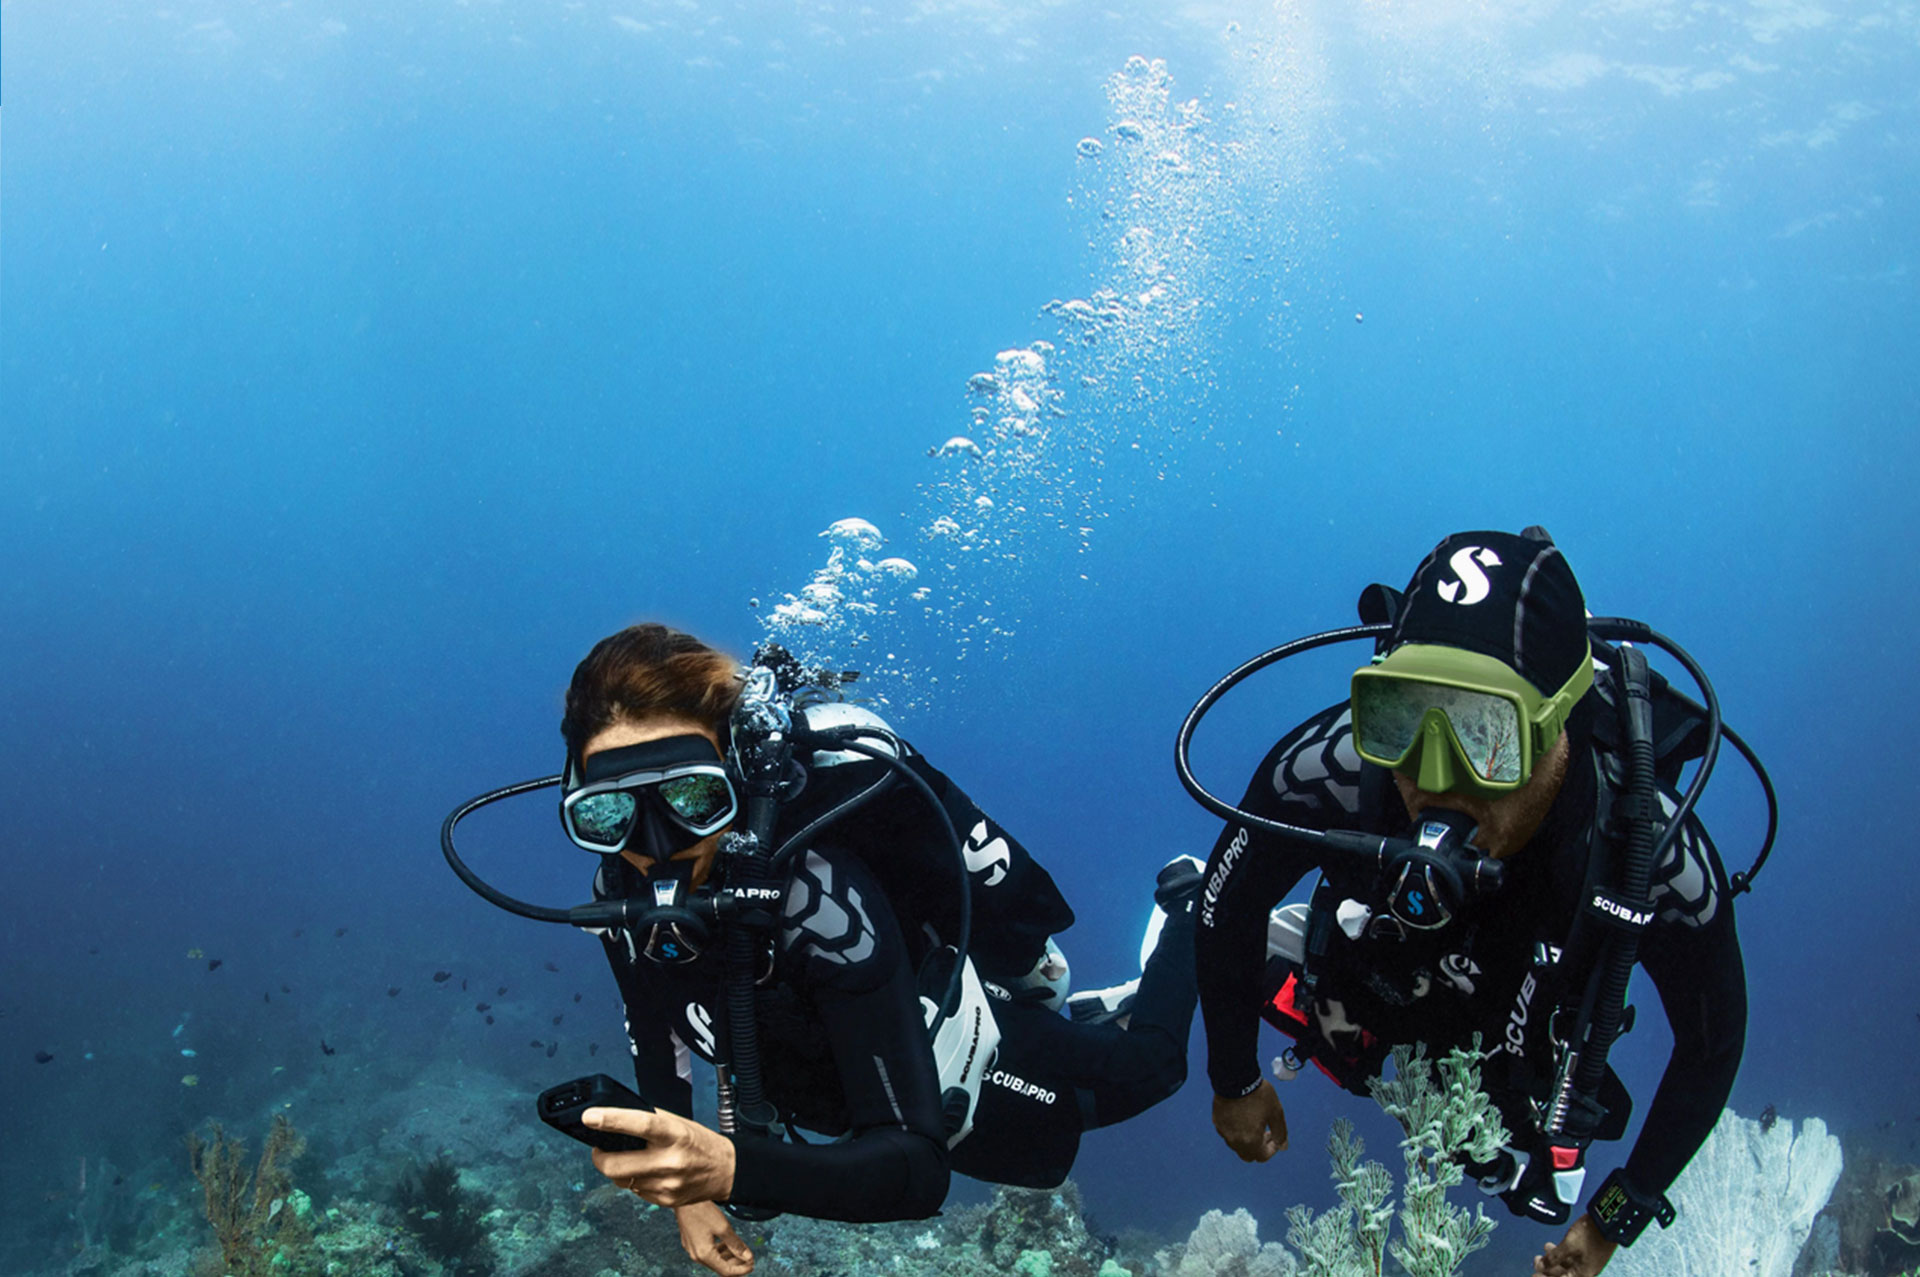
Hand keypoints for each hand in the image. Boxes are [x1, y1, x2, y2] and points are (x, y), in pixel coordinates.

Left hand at [582, 1106, 736, 1207]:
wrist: (725, 1170)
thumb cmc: (699, 1143)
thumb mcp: (678, 1122)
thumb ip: (649, 1120)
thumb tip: (615, 1118)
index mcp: (674, 1134)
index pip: (640, 1125)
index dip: (612, 1121)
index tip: (590, 1117)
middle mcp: (670, 1161)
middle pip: (616, 1165)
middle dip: (599, 1157)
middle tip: (600, 1148)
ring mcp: (666, 1185)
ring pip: (620, 1180)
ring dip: (617, 1168)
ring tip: (630, 1158)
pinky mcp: (664, 1201)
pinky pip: (634, 1191)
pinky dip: (633, 1180)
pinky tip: (647, 1172)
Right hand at [675, 1201, 754, 1275]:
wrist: (684, 1197)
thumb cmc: (702, 1210)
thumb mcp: (723, 1227)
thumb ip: (736, 1244)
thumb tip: (748, 1257)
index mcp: (704, 1255)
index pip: (726, 1271)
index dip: (741, 1270)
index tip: (753, 1264)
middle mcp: (696, 1256)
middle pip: (720, 1267)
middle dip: (736, 1264)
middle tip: (750, 1257)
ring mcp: (692, 1250)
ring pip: (715, 1260)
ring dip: (729, 1257)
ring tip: (741, 1249)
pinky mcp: (692, 1243)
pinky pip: (708, 1253)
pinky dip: (720, 1251)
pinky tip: (728, 1243)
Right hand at [1212, 1081, 1288, 1161]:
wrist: (1235, 1077)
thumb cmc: (1258, 1094)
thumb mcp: (1276, 1113)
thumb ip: (1280, 1132)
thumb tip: (1283, 1146)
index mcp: (1250, 1140)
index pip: (1262, 1157)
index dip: (1271, 1150)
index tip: (1274, 1137)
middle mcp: (1235, 1140)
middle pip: (1247, 1155)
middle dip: (1258, 1148)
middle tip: (1265, 1133)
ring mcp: (1224, 1132)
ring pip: (1236, 1145)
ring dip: (1246, 1140)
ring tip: (1254, 1122)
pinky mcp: (1217, 1122)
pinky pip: (1228, 1133)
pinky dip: (1236, 1130)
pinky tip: (1242, 1116)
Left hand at [1532, 1213, 1616, 1275]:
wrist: (1608, 1221)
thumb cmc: (1591, 1234)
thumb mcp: (1569, 1245)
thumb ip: (1554, 1257)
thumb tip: (1542, 1266)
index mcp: (1582, 1274)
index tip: (1534, 1275)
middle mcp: (1585, 1271)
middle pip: (1562, 1275)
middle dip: (1547, 1270)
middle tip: (1536, 1262)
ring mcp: (1586, 1263)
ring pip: (1565, 1266)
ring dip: (1552, 1261)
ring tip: (1542, 1253)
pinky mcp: (1587, 1254)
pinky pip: (1570, 1258)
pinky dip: (1560, 1254)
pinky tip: (1551, 1247)